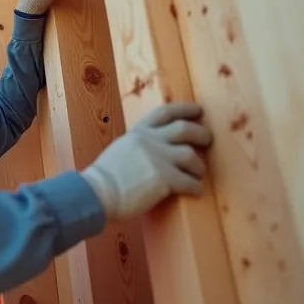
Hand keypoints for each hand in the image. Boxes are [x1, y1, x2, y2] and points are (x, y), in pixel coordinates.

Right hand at [80, 102, 213, 219]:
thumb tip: (155, 152)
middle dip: (201, 133)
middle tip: (208, 140)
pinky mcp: (164, 178)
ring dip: (198, 166)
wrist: (96, 193)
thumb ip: (139, 146)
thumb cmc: (103, 179)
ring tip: (198, 174)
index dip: (185, 109)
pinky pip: (190, 182)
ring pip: (191, 155)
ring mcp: (158, 158)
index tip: (198, 110)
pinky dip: (195, 187)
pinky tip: (196, 191)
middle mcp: (150, 140)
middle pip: (185, 129)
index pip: (165, 112)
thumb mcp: (120, 150)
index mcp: (138, 132)